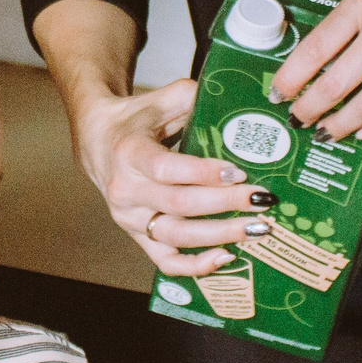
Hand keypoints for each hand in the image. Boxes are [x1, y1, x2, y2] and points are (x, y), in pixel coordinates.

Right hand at [72, 78, 272, 276]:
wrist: (99, 143)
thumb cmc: (136, 120)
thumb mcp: (160, 99)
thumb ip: (192, 96)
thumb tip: (231, 103)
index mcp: (129, 153)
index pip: (168, 169)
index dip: (204, 173)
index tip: (238, 171)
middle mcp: (126, 190)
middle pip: (179, 205)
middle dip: (226, 204)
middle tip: (262, 199)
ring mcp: (130, 219)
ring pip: (177, 237)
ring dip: (221, 235)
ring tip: (257, 229)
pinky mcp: (138, 237)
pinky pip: (167, 262)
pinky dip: (197, 266)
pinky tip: (227, 256)